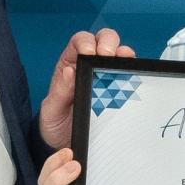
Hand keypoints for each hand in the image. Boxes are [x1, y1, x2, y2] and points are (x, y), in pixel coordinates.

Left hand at [38, 29, 131, 149]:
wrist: (68, 144)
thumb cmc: (57, 123)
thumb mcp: (52, 110)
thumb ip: (59, 92)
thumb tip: (69, 71)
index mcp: (69, 64)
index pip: (79, 42)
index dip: (86, 41)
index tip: (89, 52)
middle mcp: (89, 65)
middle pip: (102, 40)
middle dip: (108, 42)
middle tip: (108, 55)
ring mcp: (106, 76)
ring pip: (119, 54)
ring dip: (124, 54)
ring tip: (125, 62)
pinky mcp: (119, 88)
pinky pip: (129, 74)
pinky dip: (133, 71)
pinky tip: (133, 76)